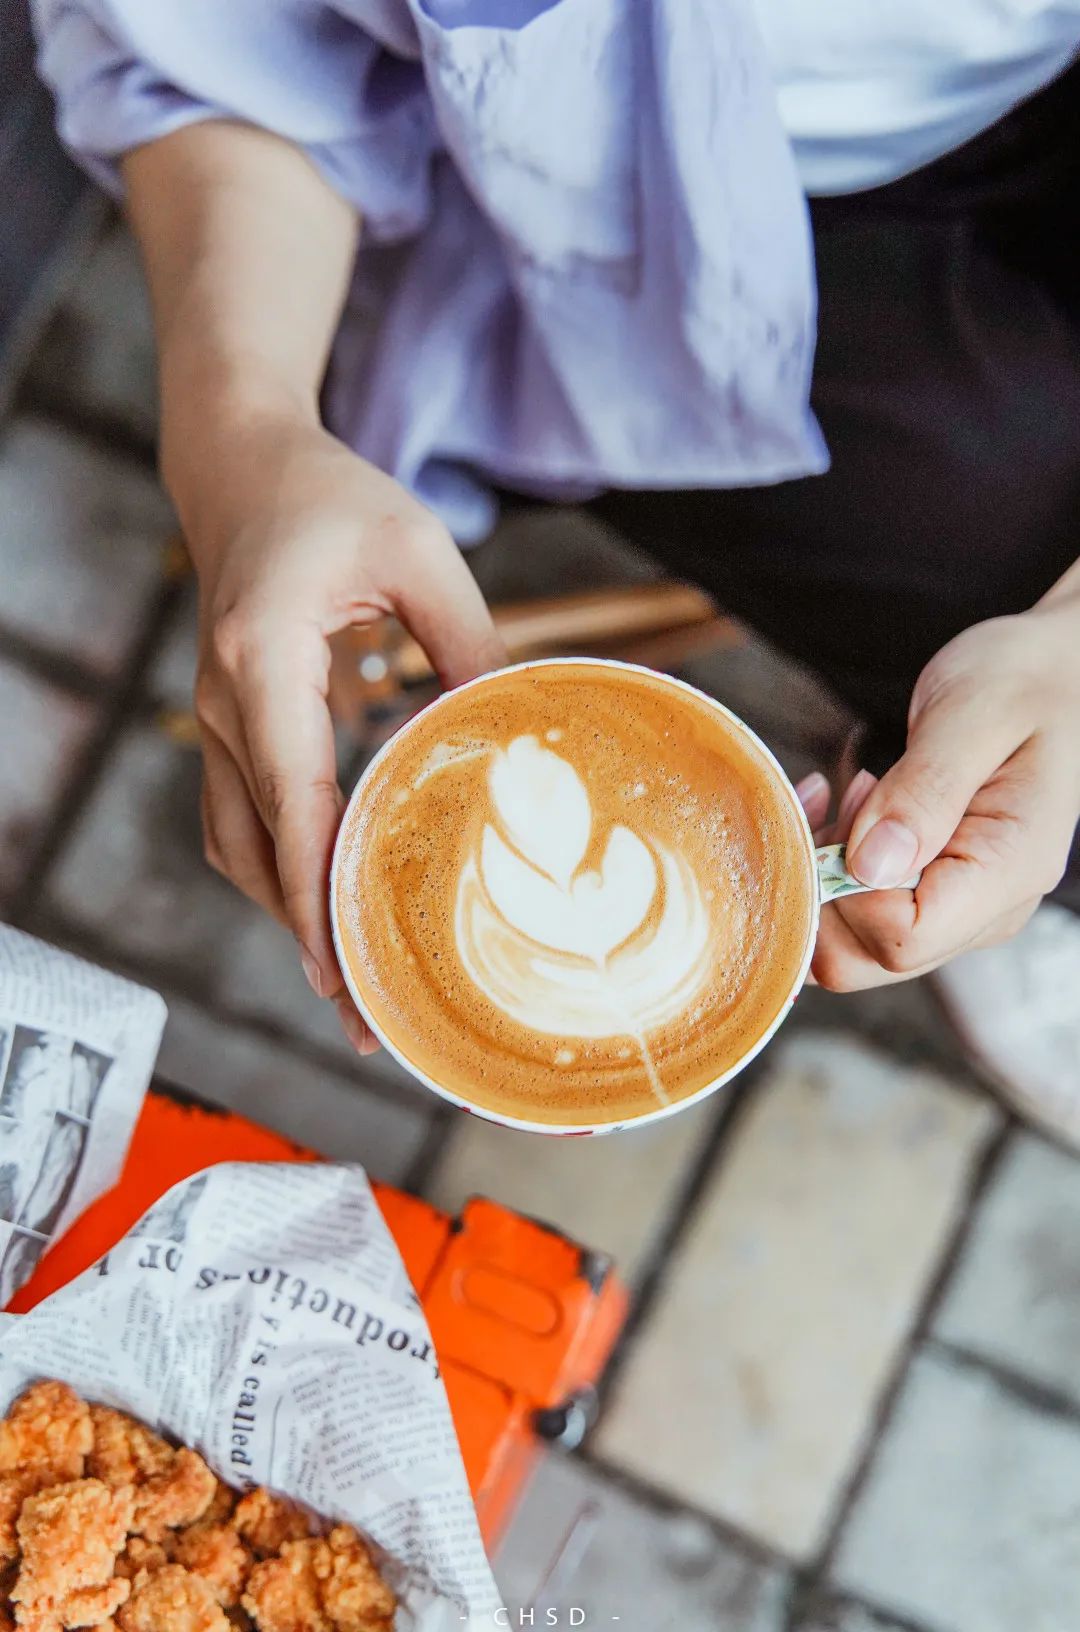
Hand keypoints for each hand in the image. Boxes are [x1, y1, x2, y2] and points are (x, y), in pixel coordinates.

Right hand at [189, 413, 504, 1047]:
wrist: (238, 469)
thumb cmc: (329, 497)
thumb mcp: (418, 551)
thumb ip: (471, 642)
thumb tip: (524, 732)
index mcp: (264, 660)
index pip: (291, 801)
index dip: (319, 895)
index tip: (348, 974)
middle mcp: (224, 705)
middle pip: (260, 851)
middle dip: (310, 938)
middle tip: (370, 1019)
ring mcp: (214, 721)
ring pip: (239, 850)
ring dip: (289, 917)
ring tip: (353, 984)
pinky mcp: (227, 728)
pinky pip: (238, 823)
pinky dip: (278, 876)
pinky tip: (326, 907)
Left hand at [793, 603, 1079, 990]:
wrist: (1050, 675)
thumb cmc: (1021, 682)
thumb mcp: (974, 713)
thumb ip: (926, 789)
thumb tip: (870, 866)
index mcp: (1007, 871)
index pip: (903, 938)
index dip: (849, 892)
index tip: (853, 806)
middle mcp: (983, 910)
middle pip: (868, 958)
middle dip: (826, 886)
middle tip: (846, 795)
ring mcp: (955, 909)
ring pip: (849, 945)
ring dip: (821, 874)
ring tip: (850, 791)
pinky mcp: (927, 894)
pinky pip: (853, 914)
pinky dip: (823, 866)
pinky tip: (838, 805)